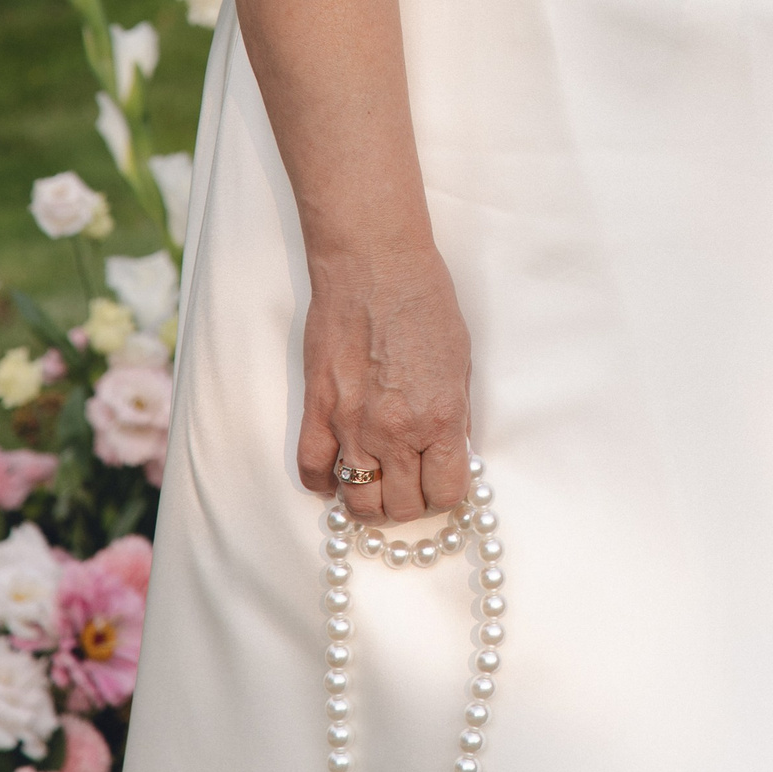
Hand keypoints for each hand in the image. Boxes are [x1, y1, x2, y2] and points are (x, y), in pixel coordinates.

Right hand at [297, 246, 472, 525]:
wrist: (375, 264)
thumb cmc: (426, 301)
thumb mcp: (460, 362)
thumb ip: (452, 416)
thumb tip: (446, 454)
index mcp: (440, 418)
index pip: (446, 493)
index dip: (447, 491)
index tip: (444, 479)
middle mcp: (395, 432)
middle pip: (401, 507)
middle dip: (411, 500)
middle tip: (412, 479)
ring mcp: (351, 425)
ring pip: (357, 502)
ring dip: (370, 499)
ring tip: (378, 481)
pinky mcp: (317, 410)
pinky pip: (312, 471)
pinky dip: (325, 481)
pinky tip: (339, 470)